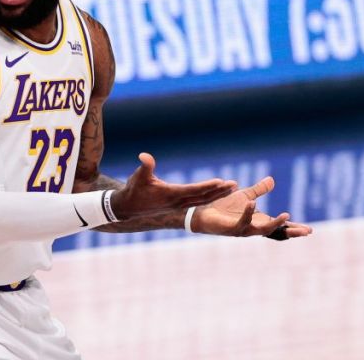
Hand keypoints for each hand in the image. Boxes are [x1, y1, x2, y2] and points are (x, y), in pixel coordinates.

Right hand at [110, 153, 235, 219]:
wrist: (128, 208)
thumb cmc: (134, 190)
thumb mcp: (138, 177)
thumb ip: (145, 166)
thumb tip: (144, 155)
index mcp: (171, 195)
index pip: (194, 190)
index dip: (208, 186)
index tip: (221, 181)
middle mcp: (178, 202)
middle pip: (203, 197)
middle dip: (219, 191)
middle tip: (235, 184)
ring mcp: (179, 205)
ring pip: (203, 201)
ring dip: (218, 194)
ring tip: (232, 187)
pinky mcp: (178, 206)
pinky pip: (199, 202)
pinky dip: (210, 197)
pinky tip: (218, 193)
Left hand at [192, 177, 312, 238]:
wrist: (202, 212)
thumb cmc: (223, 207)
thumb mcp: (245, 195)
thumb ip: (259, 190)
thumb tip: (272, 180)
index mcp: (258, 221)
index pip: (279, 227)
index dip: (293, 228)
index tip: (309, 230)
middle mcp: (252, 228)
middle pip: (276, 233)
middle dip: (291, 232)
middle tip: (306, 231)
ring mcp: (242, 230)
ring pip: (262, 231)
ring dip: (274, 224)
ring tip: (286, 215)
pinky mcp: (231, 228)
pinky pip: (242, 222)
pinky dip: (248, 213)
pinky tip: (252, 203)